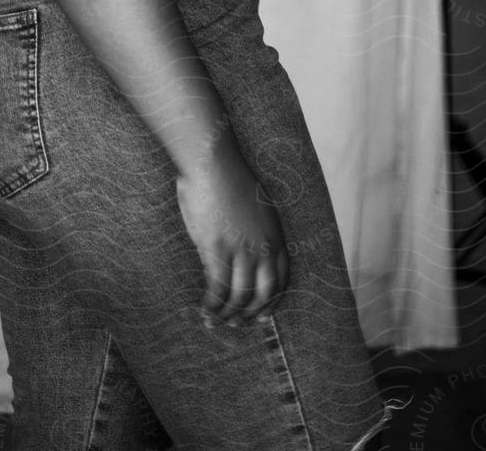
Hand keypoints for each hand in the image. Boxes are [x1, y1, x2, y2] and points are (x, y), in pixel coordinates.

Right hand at [176, 141, 289, 324]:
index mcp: (275, 236)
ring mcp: (241, 250)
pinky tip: (205, 310)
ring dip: (228, 314)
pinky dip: (212, 305)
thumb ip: (256, 230)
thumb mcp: (255, 206)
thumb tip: (245, 247)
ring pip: (239, 296)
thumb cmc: (228, 177)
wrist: (213, 162)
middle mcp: (263, 247)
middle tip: (237, 324)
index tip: (262, 315)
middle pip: (262, 294)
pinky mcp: (218, 250)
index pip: (280, 280)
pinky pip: (217, 289)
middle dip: (250, 314)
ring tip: (216, 321)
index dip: (271, 302)